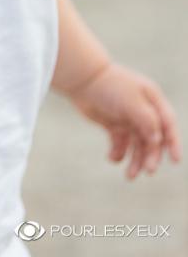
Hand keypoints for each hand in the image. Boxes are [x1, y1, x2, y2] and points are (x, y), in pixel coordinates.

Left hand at [68, 61, 181, 179]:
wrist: (82, 80)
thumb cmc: (110, 86)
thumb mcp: (131, 101)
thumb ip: (147, 120)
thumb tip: (158, 140)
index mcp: (152, 100)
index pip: (167, 124)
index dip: (173, 142)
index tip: (175, 160)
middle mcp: (143, 111)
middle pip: (153, 139)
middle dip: (151, 156)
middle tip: (148, 171)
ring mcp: (128, 119)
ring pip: (137, 145)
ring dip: (135, 161)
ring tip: (129, 176)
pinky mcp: (114, 126)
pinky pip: (120, 145)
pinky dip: (118, 154)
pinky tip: (112, 158)